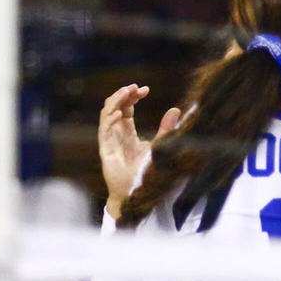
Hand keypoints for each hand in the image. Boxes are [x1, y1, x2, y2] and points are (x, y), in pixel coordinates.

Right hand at [99, 84, 181, 219]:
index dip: (132, 96)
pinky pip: (104, 132)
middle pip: (115, 107)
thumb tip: (176, 109)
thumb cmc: (147, 173)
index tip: (145, 89)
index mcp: (128, 132)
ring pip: (106, 115)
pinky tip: (118, 114)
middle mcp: (117, 134)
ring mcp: (110, 141)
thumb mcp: (160, 146)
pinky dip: (109, 121)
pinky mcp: (106, 151)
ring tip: (125, 92)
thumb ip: (166, 129)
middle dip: (123, 95)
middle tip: (135, 87)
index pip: (126, 108)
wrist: (137, 194)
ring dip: (115, 102)